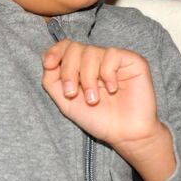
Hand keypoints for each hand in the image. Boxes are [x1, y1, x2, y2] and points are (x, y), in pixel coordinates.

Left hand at [42, 40, 174, 180]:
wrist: (124, 133)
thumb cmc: (98, 119)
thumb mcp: (66, 102)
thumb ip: (52, 81)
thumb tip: (48, 61)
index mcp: (81, 67)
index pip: (66, 47)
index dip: (55, 51)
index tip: (48, 65)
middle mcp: (97, 60)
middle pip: (75, 48)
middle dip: (68, 71)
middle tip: (71, 94)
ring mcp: (114, 59)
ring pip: (91, 52)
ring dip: (87, 78)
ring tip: (93, 100)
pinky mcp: (132, 60)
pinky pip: (111, 55)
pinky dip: (107, 74)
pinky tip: (112, 90)